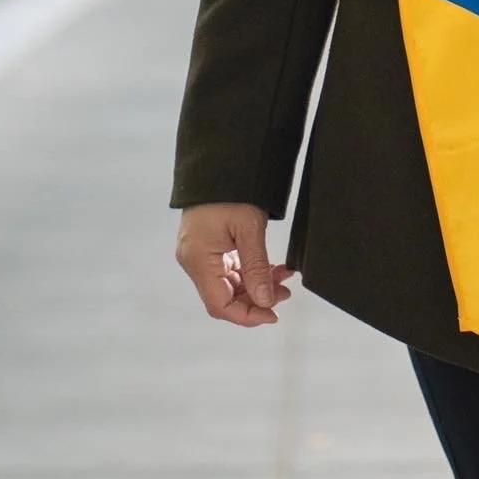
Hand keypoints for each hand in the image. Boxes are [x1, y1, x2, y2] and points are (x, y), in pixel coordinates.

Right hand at [176, 202, 294, 326]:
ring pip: (228, 283)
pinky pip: (227, 269)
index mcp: (198, 260)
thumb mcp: (250, 229)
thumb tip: (265, 301)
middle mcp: (193, 261)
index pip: (220, 304)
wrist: (220, 163)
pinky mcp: (206, 246)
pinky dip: (249, 271)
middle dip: (256, 298)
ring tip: (283, 277)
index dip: (247, 315)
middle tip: (285, 292)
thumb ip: (256, 268)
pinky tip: (270, 268)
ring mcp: (199, 254)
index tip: (272, 314)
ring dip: (255, 284)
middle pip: (224, 296)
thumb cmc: (231, 191)